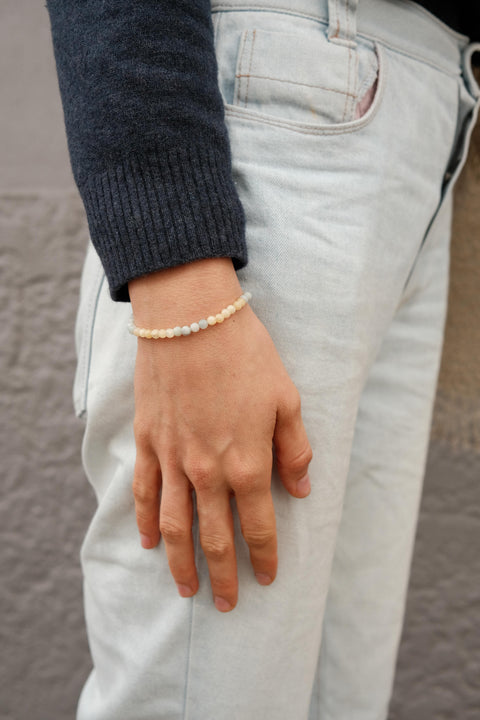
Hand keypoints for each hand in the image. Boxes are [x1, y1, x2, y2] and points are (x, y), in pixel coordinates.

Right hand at [129, 258, 311, 611]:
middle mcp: (208, 471)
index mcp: (248, 463)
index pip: (260, 526)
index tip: (268, 577)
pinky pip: (145, 493)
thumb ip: (294, 450)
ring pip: (176, 526)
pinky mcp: (148, 442)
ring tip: (186, 592)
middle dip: (223, 576)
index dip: (265, 556)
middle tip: (228, 604)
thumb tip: (302, 489)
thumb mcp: (286, 399)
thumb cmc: (246, 354)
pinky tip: (150, 543)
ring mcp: (173, 459)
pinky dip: (147, 523)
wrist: (190, 318)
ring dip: (181, 564)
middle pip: (214, 538)